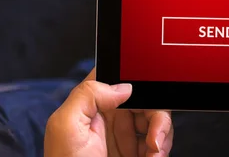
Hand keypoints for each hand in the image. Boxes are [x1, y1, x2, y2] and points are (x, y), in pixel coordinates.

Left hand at [44, 68, 173, 155]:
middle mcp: (111, 116)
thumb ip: (87, 95)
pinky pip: (158, 143)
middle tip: (155, 138)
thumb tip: (123, 86)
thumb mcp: (66, 126)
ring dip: (162, 135)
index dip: (137, 81)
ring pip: (156, 120)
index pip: (120, 78)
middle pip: (145, 99)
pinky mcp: (135, 153)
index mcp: (92, 103)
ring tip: (155, 153)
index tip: (148, 97)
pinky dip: (161, 150)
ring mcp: (125, 136)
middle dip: (157, 115)